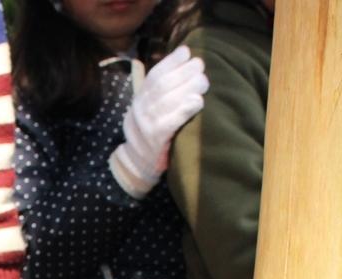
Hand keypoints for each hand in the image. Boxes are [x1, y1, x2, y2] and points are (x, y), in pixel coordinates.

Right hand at [109, 47, 207, 197]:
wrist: (138, 165)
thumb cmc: (151, 132)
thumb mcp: (148, 108)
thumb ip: (160, 89)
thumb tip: (181, 63)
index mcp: (139, 99)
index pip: (154, 75)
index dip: (171, 61)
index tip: (187, 52)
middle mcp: (140, 110)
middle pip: (163, 85)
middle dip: (184, 72)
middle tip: (200, 68)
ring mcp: (146, 125)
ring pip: (168, 100)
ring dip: (189, 87)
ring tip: (203, 82)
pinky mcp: (156, 140)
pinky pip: (171, 121)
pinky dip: (186, 108)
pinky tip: (198, 101)